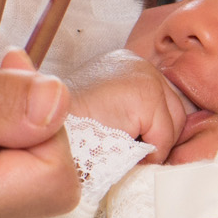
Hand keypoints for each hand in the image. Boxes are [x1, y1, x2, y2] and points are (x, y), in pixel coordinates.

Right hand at [65, 48, 186, 160]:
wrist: (41, 140)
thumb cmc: (65, 137)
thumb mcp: (102, 117)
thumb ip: (129, 119)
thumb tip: (156, 140)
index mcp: (122, 64)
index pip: (162, 103)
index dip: (152, 133)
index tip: (133, 148)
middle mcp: (134, 61)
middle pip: (175, 112)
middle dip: (156, 139)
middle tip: (127, 154)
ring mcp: (142, 74)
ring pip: (174, 127)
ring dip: (150, 148)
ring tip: (117, 151)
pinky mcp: (144, 94)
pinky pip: (165, 140)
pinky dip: (147, 156)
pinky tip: (118, 151)